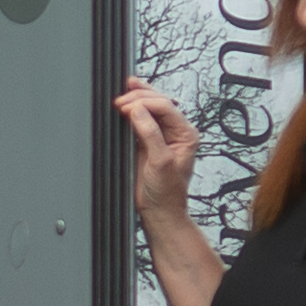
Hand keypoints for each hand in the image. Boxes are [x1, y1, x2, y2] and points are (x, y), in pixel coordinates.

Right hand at [114, 80, 201, 221]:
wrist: (159, 211)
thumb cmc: (166, 193)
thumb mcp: (160, 162)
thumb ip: (150, 134)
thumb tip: (138, 111)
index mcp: (185, 134)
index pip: (165, 107)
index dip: (145, 102)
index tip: (126, 105)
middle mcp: (175, 132)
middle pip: (158, 102)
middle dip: (139, 97)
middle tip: (120, 100)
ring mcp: (161, 136)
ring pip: (149, 108)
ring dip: (135, 99)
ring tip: (121, 94)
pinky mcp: (147, 142)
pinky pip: (139, 121)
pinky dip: (130, 112)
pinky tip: (123, 106)